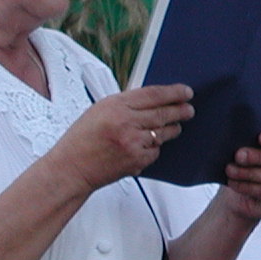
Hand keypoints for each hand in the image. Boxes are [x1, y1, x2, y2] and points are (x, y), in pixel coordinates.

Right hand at [51, 84, 195, 191]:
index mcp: (115, 105)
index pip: (153, 94)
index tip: (186, 92)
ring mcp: (133, 142)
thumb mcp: (100, 111)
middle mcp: (126, 122)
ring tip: (175, 125)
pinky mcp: (137, 160)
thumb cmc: (82, 139)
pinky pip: (156, 151)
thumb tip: (154, 100)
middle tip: (189, 109)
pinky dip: (154, 148)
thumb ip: (125, 104)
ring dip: (172, 129)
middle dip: (180, 110)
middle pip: (163, 113)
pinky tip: (148, 146)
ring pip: (163, 133)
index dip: (174, 92)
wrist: (71, 168)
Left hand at [218, 124, 260, 220]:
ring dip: (248, 173)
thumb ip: (260, 131)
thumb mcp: (255, 147)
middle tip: (238, 155)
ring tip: (231, 170)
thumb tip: (253, 117)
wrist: (246, 196)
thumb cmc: (252, 167)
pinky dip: (248, 187)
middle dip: (257, 156)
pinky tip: (235, 183)